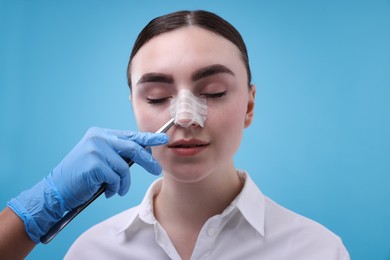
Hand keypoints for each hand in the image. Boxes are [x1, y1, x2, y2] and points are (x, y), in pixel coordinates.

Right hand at [7, 127, 167, 242]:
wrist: (57, 190)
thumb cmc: (82, 176)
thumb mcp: (100, 158)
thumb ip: (118, 152)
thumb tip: (143, 152)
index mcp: (101, 134)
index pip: (130, 135)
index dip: (148, 138)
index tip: (163, 138)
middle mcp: (99, 138)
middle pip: (133, 148)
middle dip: (148, 161)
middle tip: (157, 170)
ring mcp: (96, 150)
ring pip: (125, 168)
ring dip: (124, 183)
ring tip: (117, 190)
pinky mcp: (94, 165)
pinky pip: (116, 179)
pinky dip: (115, 189)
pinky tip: (106, 192)